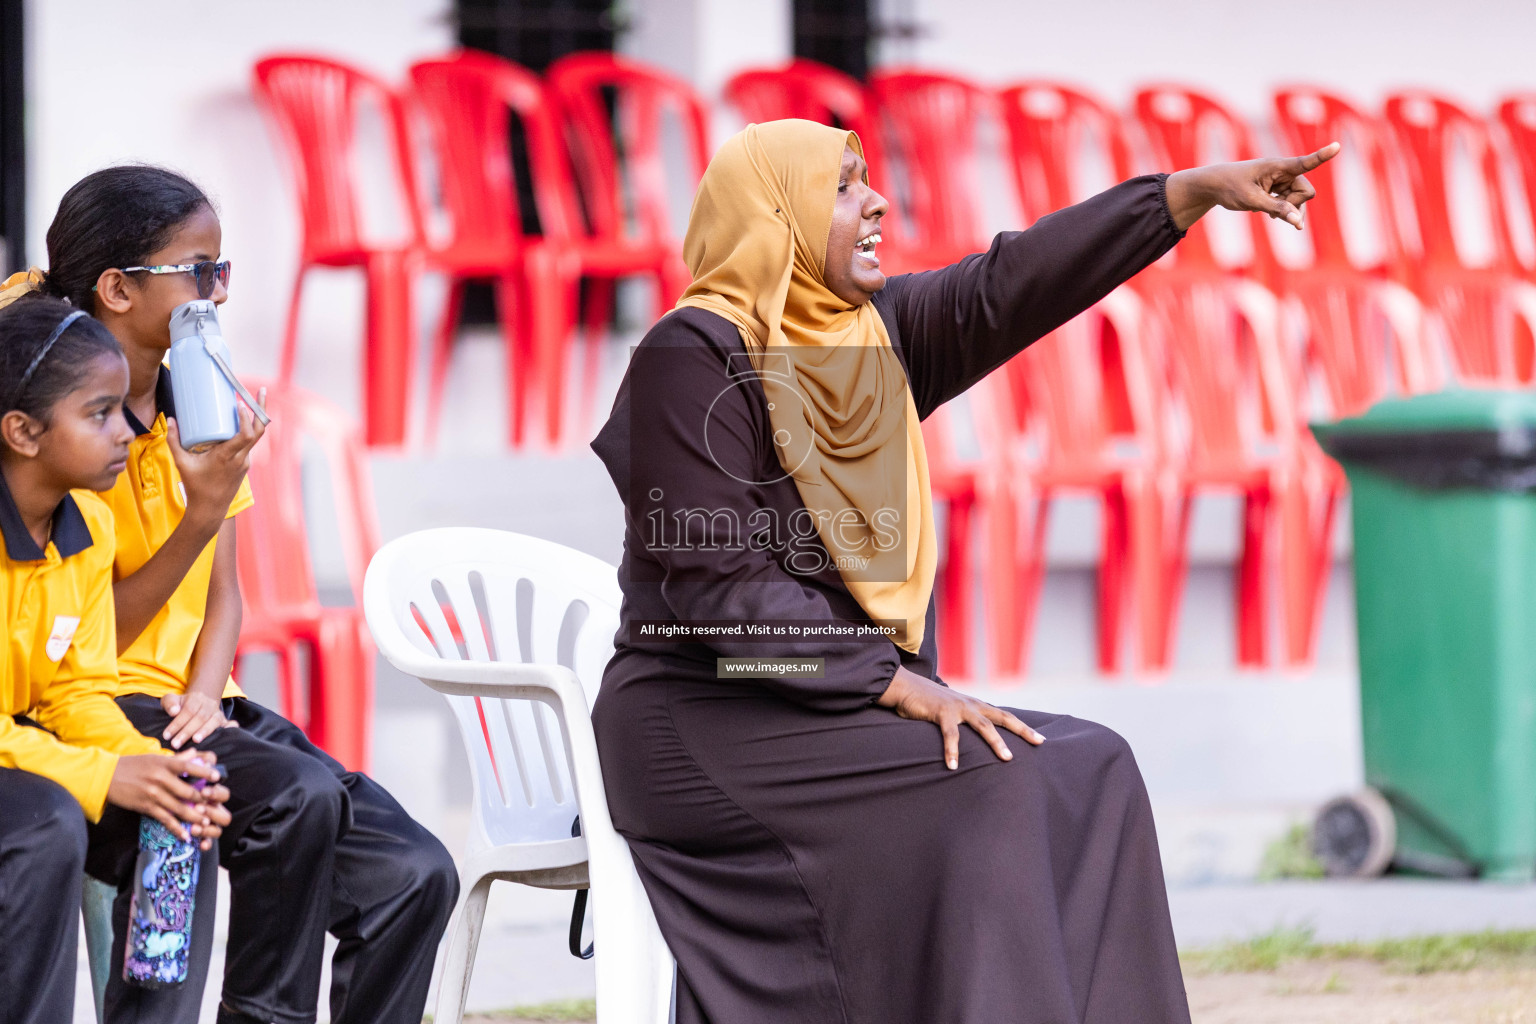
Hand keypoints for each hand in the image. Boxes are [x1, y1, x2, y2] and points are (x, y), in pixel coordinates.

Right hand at [107, 749, 232, 849]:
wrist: (106, 776)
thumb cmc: (133, 765)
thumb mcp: (154, 757)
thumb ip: (177, 758)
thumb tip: (196, 753)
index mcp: (164, 763)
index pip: (189, 766)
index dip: (205, 772)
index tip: (218, 778)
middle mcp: (160, 778)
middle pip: (187, 791)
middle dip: (203, 800)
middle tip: (214, 806)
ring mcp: (153, 794)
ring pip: (178, 807)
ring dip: (194, 817)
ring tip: (206, 823)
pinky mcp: (145, 806)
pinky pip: (164, 819)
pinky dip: (176, 828)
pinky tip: (185, 834)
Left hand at [160, 691, 236, 749]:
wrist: (196, 703)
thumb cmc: (180, 705)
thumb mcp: (171, 700)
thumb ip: (169, 703)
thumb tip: (174, 711)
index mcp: (196, 698)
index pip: (188, 710)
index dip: (177, 723)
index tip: (166, 735)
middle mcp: (209, 704)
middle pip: (200, 717)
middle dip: (187, 731)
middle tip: (175, 744)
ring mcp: (218, 713)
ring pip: (213, 721)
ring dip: (204, 731)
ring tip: (195, 740)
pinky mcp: (223, 722)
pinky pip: (229, 724)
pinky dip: (230, 729)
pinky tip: (225, 735)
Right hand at [167, 403, 263, 529]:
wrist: (210, 509)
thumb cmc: (195, 486)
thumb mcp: (181, 463)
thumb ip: (174, 441)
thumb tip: (170, 419)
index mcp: (227, 457)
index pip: (245, 435)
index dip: (246, 418)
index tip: (240, 403)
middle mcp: (241, 459)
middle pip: (259, 431)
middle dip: (261, 409)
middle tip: (260, 391)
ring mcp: (245, 462)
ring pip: (257, 437)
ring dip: (256, 418)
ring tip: (252, 399)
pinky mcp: (245, 464)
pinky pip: (250, 443)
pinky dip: (248, 429)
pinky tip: (242, 419)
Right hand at [877, 665, 1043, 769]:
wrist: (905, 687)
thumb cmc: (927, 702)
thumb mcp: (951, 711)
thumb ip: (963, 721)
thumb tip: (974, 737)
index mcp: (974, 705)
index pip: (1004, 716)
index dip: (1022, 727)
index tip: (1040, 739)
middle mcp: (971, 704)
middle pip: (1002, 718)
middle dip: (1021, 730)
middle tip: (1038, 743)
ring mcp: (958, 707)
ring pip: (983, 726)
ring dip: (996, 742)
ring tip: (1006, 759)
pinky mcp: (941, 712)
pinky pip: (950, 734)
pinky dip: (952, 750)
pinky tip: (953, 766)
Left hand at [1165, 142, 1340, 231]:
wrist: (1215, 186)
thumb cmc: (1231, 188)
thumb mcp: (1252, 201)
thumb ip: (1277, 209)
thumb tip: (1298, 221)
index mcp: (1277, 166)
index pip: (1304, 162)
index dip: (1322, 155)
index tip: (1337, 145)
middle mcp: (1283, 171)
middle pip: (1306, 192)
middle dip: (1295, 205)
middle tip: (1273, 212)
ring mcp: (1282, 181)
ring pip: (1299, 199)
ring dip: (1289, 210)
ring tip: (1269, 214)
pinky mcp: (1277, 189)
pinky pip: (1291, 202)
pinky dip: (1284, 210)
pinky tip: (1271, 215)